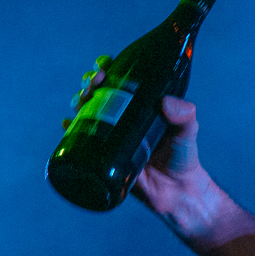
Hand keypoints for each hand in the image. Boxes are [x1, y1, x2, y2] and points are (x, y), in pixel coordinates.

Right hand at [64, 57, 221, 238]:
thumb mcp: (187, 133)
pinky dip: (70, 130)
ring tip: (81, 100)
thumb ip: (185, 117)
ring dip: (79, 101)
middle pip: (100, 92)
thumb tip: (167, 103)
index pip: (122, 79)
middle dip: (91, 82)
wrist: (176, 192)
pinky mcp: (103, 156)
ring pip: (87, 111)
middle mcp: (124, 117)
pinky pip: (81, 140)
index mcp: (142, 105)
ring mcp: (112, 135)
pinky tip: (66, 124)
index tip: (104, 64)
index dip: (109, 67)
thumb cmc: (183, 158)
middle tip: (94, 83)